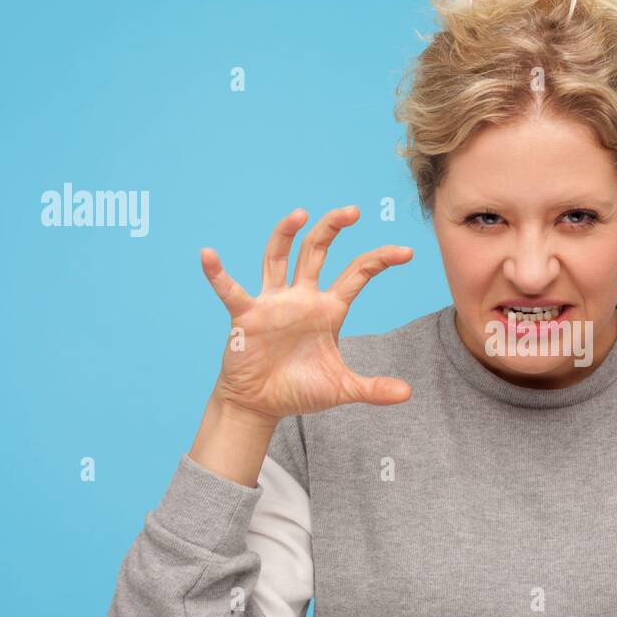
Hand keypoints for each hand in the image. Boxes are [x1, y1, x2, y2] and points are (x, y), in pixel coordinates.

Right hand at [200, 205, 413, 425]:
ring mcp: (273, 303)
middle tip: (353, 211)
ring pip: (278, 258)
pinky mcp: (246, 316)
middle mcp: (302, 298)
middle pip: (316, 251)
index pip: (357, 274)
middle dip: (333, 228)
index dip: (380, 260)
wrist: (261, 405)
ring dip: (286, 234)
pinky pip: (231, 291)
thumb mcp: (341, 387)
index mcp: (329, 310)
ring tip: (299, 214)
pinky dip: (218, 274)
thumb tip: (407, 393)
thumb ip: (374, 388)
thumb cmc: (299, 390)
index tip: (407, 252)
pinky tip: (209, 256)